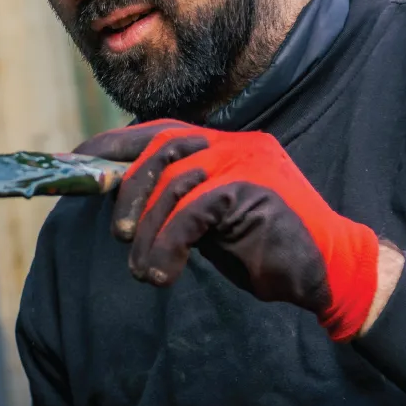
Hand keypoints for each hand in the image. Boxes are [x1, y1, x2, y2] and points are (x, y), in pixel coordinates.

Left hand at [76, 120, 381, 340]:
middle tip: (122, 233)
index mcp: (224, 146)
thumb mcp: (210, 222)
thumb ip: (176, 204)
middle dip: (128, 190)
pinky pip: (188, 213)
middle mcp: (232, 146)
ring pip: (169, 183)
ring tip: (147, 269)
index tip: (78, 159)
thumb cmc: (266, 252)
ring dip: (148, 233)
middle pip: (158, 148)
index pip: (160, 131)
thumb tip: (121, 203)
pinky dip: (167, 246)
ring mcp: (244, 164)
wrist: (328, 273)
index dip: (115, 143)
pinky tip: (165, 274)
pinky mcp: (249, 191)